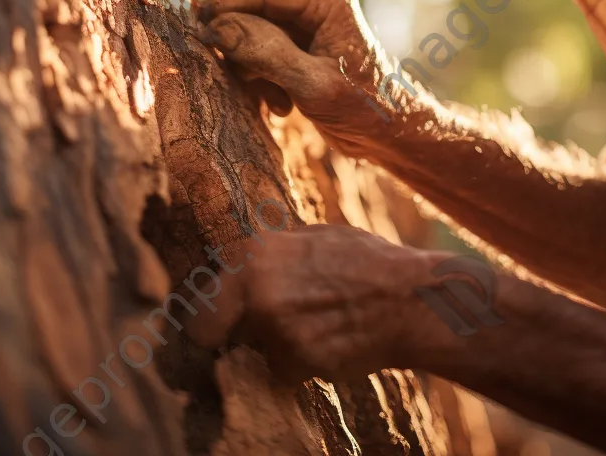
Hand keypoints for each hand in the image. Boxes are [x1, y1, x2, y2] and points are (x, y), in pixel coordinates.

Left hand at [185, 223, 430, 380]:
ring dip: (271, 345)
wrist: (406, 300)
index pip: (199, 293)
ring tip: (312, 325)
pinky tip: (327, 342)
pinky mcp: (294, 363)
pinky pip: (282, 368)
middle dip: (220, 333)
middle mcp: (255, 290)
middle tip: (239, 334)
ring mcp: (273, 330)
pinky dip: (298, 362)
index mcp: (254, 253)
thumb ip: (274, 250)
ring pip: (252, 348)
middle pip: (206, 328)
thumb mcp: (314, 237)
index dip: (202, 308)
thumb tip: (247, 257)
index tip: (208, 318)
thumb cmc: (365, 261)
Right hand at [199, 0, 412, 153]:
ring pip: (253, 36)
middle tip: (242, 82)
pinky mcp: (300, 45)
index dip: (225, 6)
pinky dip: (264, 79)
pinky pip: (262, 53)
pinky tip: (282, 106)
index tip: (193, 23)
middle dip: (244, 51)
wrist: (393, 134)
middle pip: (253, 13)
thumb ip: (265, 53)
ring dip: (255, 71)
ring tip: (276, 103)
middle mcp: (315, 1)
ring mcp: (307, 23)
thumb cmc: (364, 108)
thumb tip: (218, 28)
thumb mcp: (311, 84)